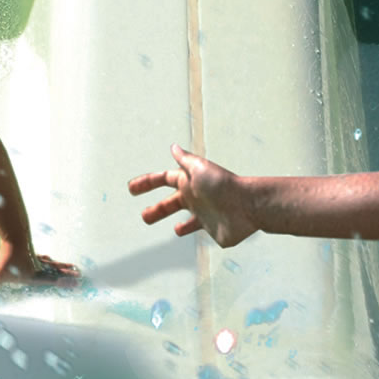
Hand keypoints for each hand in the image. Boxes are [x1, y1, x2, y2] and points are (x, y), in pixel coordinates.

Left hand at [0, 241, 79, 292]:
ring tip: (74, 268)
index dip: (63, 284)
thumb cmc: (6, 258)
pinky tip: (49, 259)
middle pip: (55, 273)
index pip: (50, 282)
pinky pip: (43, 258)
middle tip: (80, 276)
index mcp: (34, 276)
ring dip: (62, 267)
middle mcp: (37, 267)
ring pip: (52, 264)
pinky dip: (49, 261)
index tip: (77, 284)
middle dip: (68, 276)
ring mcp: (35, 258)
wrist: (12, 234)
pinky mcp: (31, 250)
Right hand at [129, 146, 261, 246]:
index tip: (131, 188)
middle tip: (143, 216)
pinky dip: (185, 229)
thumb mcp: (199, 168)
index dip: (147, 183)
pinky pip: (195, 229)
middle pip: (170, 203)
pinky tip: (178, 231)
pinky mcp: (212, 229)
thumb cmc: (222, 185)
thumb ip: (185, 160)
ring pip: (181, 217)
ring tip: (154, 221)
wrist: (247, 206)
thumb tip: (173, 146)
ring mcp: (204, 214)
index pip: (163, 179)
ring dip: (167, 218)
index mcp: (189, 182)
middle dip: (156, 208)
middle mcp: (195, 197)